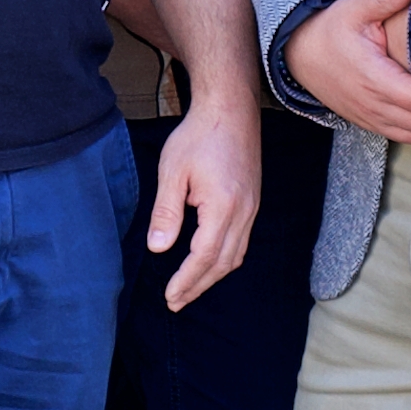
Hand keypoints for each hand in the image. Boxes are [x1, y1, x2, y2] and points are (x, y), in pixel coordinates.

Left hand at [144, 99, 260, 313]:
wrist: (230, 108)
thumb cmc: (199, 135)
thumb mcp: (173, 171)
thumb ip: (166, 212)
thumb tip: (158, 248)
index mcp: (223, 206)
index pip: (205, 256)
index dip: (187, 279)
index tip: (170, 295)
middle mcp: (244, 211)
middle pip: (223, 262)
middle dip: (199, 285)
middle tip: (176, 301)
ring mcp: (252, 207)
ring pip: (236, 254)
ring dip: (212, 275)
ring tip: (189, 288)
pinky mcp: (252, 201)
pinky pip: (241, 240)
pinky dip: (224, 259)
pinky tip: (208, 262)